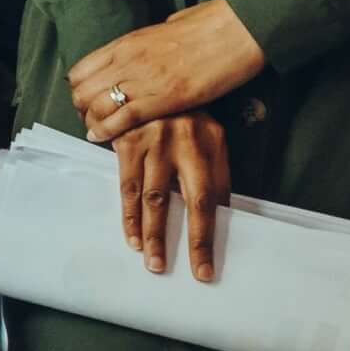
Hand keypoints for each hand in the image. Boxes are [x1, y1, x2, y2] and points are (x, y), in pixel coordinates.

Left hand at [59, 0, 266, 143]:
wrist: (236, 30)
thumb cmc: (208, 24)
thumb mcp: (164, 28)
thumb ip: (147, 43)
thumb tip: (142, 50)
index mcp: (128, 42)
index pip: (81, 70)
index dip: (78, 89)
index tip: (86, 100)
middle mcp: (128, 60)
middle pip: (83, 91)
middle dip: (81, 109)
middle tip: (90, 120)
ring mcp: (144, 80)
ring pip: (97, 107)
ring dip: (92, 123)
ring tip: (96, 132)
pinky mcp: (164, 99)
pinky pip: (122, 119)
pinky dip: (106, 131)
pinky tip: (100, 139)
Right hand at [112, 111, 235, 282]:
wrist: (151, 78)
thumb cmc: (187, 116)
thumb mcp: (211, 138)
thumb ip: (217, 173)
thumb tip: (222, 215)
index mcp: (209, 144)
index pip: (211, 199)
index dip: (207, 236)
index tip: (205, 269)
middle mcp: (183, 143)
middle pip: (184, 202)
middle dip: (182, 241)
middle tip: (181, 272)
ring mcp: (153, 142)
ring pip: (152, 199)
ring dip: (150, 235)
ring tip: (152, 262)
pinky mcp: (127, 142)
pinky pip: (127, 188)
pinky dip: (129, 215)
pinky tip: (131, 237)